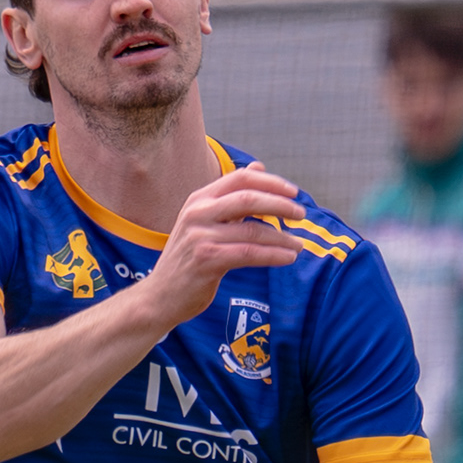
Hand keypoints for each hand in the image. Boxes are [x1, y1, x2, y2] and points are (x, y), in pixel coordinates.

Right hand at [144, 163, 302, 324]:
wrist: (161, 295)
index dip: (270, 182)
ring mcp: (200, 237)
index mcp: (199, 199)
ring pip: (253, 230)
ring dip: (282, 237)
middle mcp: (197, 213)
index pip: (240, 179)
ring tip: (298, 245)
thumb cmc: (189, 257)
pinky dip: (273, 255)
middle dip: (280, 205)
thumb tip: (259, 167)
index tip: (293, 192)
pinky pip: (249, 254)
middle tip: (301, 214)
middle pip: (248, 198)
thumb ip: (231, 196)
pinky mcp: (206, 260)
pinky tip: (287, 258)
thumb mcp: (205, 220)